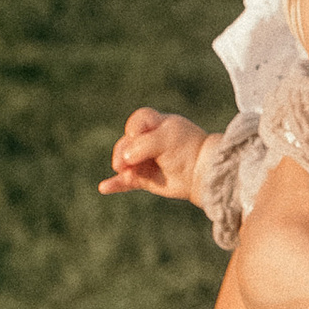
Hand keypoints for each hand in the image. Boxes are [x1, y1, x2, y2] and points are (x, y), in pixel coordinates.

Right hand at [100, 107, 217, 202]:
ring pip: (124, 162)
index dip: (134, 127)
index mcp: (158, 125)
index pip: (138, 120)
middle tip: (127, 162)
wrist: (204, 173)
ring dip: (121, 167)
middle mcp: (149, 141)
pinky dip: (115, 184)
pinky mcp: (146, 179)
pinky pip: (126, 182)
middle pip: (126, 142)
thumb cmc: (187, 149)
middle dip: (124, 151)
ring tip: (126, 172)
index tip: (135, 135)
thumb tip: (125, 160)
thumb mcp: (166, 140)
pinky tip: (104, 187)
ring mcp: (146, 160)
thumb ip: (143, 145)